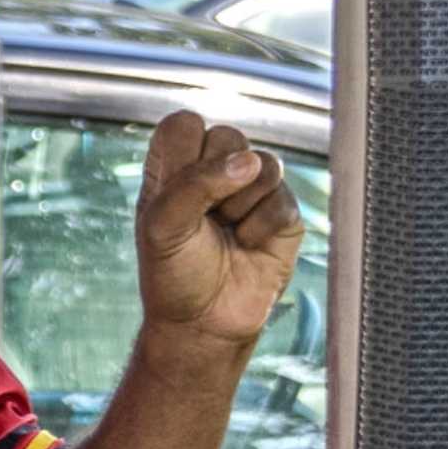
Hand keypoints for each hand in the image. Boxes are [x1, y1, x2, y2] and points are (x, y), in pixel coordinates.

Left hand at [135, 111, 304, 354]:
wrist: (204, 324)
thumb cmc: (174, 274)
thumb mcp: (163, 226)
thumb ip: (195, 183)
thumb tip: (250, 161)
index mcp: (173, 166)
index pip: (184, 124)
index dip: (183, 156)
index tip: (175, 193)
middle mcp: (213, 170)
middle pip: (229, 135)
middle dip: (215, 182)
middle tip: (203, 219)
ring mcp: (251, 189)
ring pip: (264, 162)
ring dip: (241, 205)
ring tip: (227, 232)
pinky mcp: (283, 212)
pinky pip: (284, 198)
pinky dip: (262, 227)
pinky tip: (248, 246)